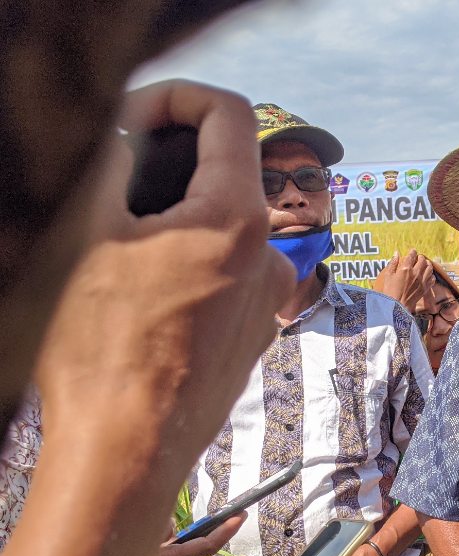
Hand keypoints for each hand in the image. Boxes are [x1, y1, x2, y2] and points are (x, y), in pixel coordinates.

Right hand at [1, 80, 294, 555]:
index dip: (173, 96)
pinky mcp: (256, 331)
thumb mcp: (83, 233)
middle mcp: (269, 255)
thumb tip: (126, 132)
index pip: (226, 114)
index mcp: (236, 219)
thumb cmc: (101, 349)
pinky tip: (145, 287)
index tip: (129, 115)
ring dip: (176, 214)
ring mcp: (268, 298)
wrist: (129, 451)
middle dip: (169, 158)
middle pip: (228, 169)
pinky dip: (191, 257)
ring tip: (121, 242)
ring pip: (224, 224)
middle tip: (114, 176)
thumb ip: (110, 159)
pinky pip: (228, 270)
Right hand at [137, 513, 245, 555]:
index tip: (240, 515)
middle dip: (217, 529)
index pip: (205, 545)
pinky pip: (176, 554)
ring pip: (187, 549)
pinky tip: (160, 539)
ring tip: (172, 527)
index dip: (225, 530)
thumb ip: (157, 529)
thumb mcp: (135, 544)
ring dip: (188, 536)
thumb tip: (170, 525)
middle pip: (203, 546)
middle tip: (236, 512)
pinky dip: (175, 544)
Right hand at [372, 248, 433, 311]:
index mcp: (406, 268)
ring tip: (425, 265)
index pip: (412, 255)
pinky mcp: (425, 289)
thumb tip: (396, 253)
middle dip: (421, 257)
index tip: (412, 252)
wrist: (396, 307)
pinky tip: (427, 275)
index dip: (413, 252)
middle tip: (418, 258)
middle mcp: (416, 273)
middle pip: (423, 260)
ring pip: (430, 268)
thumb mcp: (388, 275)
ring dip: (428, 264)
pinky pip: (432, 279)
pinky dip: (431, 275)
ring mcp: (422, 281)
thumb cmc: (390, 291)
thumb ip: (393, 263)